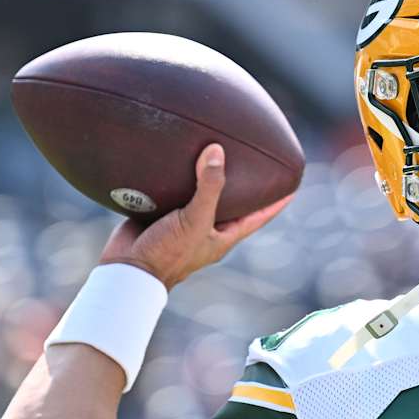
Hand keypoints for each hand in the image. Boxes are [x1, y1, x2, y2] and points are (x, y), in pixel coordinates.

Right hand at [99, 144, 292, 289]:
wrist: (127, 269)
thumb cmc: (167, 253)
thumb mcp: (195, 220)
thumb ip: (209, 187)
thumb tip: (217, 151)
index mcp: (223, 236)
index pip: (258, 217)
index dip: (276, 203)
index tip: (292, 186)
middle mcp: (206, 228)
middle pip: (230, 202)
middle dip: (240, 183)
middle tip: (252, 158)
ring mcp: (183, 222)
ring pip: (199, 195)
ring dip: (204, 176)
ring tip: (213, 149)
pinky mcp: (160, 214)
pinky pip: (172, 192)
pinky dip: (175, 176)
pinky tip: (175, 157)